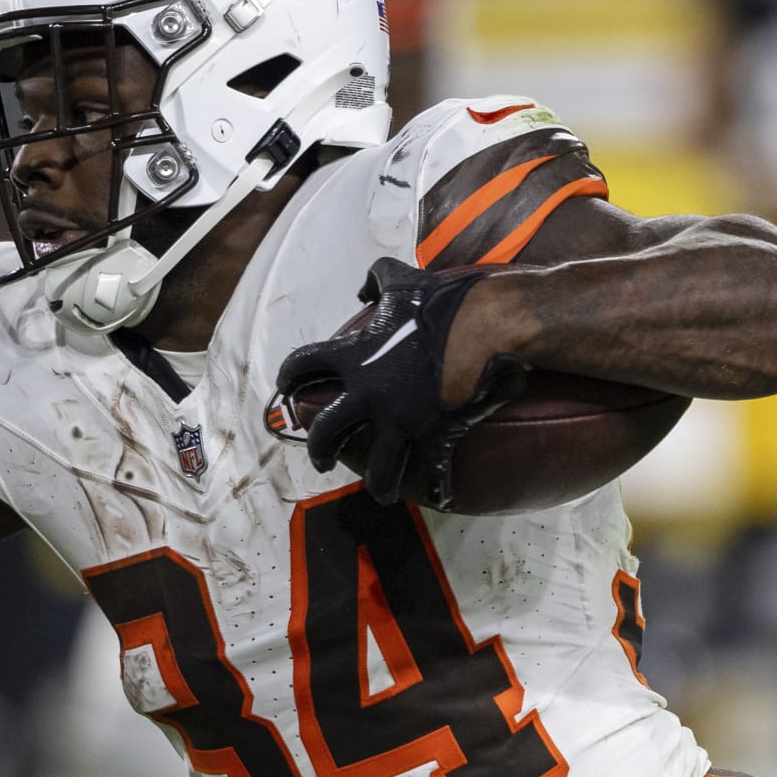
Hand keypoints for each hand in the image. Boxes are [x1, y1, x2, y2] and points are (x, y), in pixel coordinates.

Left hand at [276, 257, 526, 507]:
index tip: (287, 387)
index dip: (290, 376)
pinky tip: (438, 497)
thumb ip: (375, 278)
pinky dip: (437, 487)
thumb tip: (363, 288)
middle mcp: (368, 394)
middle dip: (319, 449)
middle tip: (321, 458)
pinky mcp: (434, 434)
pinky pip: (433, 471)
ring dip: (377, 483)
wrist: (488, 326)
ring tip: (380, 491)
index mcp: (355, 356)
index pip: (303, 365)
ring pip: (376, 468)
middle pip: (326, 431)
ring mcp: (400, 419)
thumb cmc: (443, 302)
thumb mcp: (401, 280)